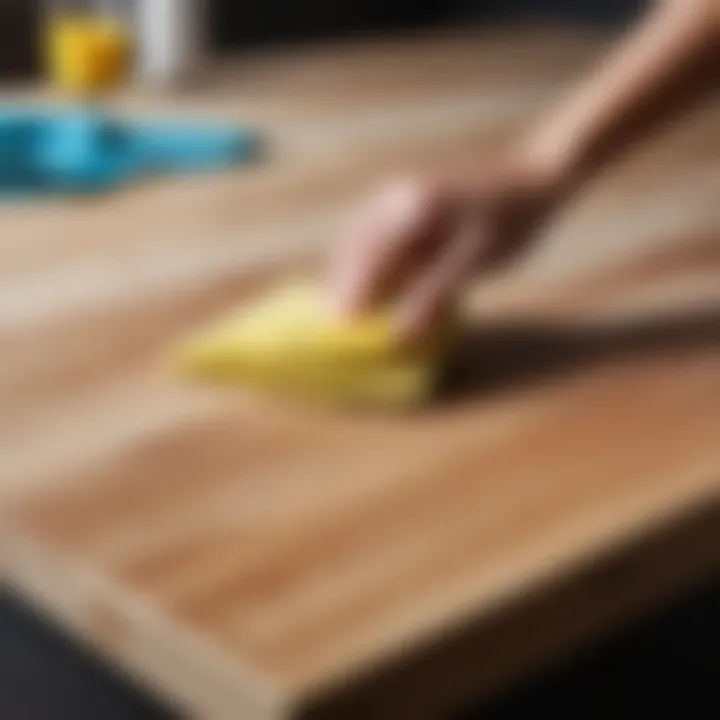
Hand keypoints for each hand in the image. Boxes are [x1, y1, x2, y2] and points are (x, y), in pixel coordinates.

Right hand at [328, 156, 561, 340]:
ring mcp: (401, 194)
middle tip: (336, 318)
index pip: (367, 257)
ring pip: (362, 236)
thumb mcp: (475, 261)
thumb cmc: (510, 223)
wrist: (535, 179)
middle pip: (355, 244)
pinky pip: (377, 231)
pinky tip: (376, 278)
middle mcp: (397, 197)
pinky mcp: (410, 198)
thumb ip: (434, 295)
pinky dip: (369, 257)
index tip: (342, 322)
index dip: (352, 291)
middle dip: (343, 281)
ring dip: (352, 269)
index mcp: (411, 209)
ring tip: (348, 301)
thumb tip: (401, 334)